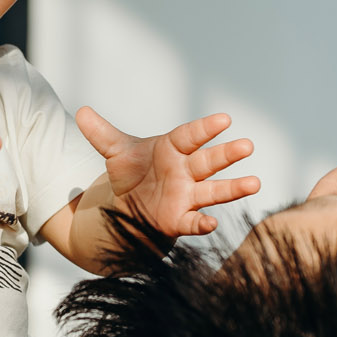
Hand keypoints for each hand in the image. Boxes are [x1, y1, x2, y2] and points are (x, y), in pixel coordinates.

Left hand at [76, 108, 256, 238]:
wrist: (128, 205)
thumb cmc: (132, 173)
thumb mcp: (115, 152)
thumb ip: (101, 134)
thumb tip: (81, 113)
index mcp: (173, 148)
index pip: (191, 136)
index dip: (206, 128)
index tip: (225, 119)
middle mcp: (186, 171)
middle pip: (209, 161)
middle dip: (227, 154)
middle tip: (247, 145)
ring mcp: (186, 195)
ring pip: (213, 191)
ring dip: (233, 188)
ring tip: (254, 183)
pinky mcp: (180, 219)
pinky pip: (194, 221)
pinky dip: (202, 223)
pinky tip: (212, 223)